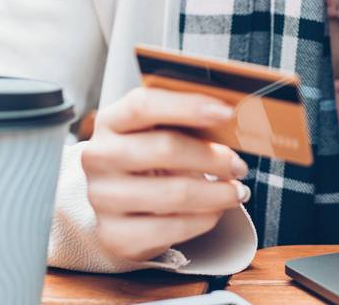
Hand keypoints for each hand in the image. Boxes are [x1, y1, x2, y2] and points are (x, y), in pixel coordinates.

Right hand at [81, 87, 249, 260]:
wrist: (119, 204)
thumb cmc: (149, 160)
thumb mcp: (159, 132)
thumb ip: (186, 121)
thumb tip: (231, 119)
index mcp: (111, 122)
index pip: (143, 105)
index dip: (188, 106)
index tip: (227, 113)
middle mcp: (99, 157)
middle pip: (164, 147)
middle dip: (213, 157)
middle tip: (239, 166)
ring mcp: (103, 198)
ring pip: (174, 193)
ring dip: (217, 193)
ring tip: (236, 192)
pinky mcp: (115, 234)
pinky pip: (172, 227)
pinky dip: (204, 219)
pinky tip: (215, 212)